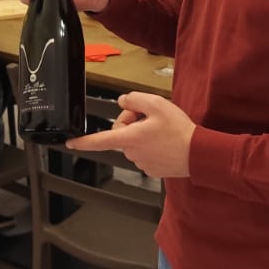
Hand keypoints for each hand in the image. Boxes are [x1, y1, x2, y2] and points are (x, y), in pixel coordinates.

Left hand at [68, 92, 194, 178]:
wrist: (198, 153)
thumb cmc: (178, 130)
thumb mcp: (157, 104)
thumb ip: (134, 99)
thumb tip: (122, 102)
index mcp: (129, 138)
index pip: (99, 140)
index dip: (82, 141)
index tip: (70, 143)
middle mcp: (132, 153)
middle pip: (121, 133)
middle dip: (131, 122)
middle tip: (149, 116)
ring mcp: (142, 163)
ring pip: (133, 143)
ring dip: (142, 134)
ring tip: (161, 130)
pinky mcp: (152, 169)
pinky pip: (144, 152)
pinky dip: (151, 145)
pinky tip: (165, 141)